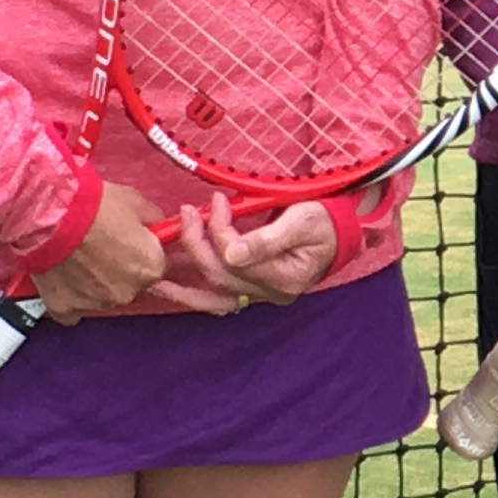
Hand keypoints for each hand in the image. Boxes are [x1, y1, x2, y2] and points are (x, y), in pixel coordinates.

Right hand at [32, 182, 173, 318]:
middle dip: (118, 270)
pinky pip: (72, 310)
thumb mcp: (135, 202)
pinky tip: (62, 279)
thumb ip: (152, 220)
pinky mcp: (65, 308)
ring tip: (75, 259)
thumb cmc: (96, 205)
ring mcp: (95, 304)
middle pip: (128, 285)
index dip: (140, 252)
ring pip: (100, 298)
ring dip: (93, 284)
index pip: (154, 266)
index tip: (125, 240)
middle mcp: (128, 294)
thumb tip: (156, 227)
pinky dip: (69, 297)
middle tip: (98, 247)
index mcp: (150, 269)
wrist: (49, 215)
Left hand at [167, 192, 339, 310]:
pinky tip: (170, 289)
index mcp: (284, 278)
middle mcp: (270, 293)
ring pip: (214, 293)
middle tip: (188, 212)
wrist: (342, 230)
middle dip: (197, 243)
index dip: (219, 230)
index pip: (236, 259)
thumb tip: (231, 252)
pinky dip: (193, 293)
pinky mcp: (253, 287)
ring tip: (155, 274)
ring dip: (183, 283)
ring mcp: (261, 293)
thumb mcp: (303, 221)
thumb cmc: (325, 220)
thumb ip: (267, 238)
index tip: (217, 202)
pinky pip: (218, 296)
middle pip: (220, 275)